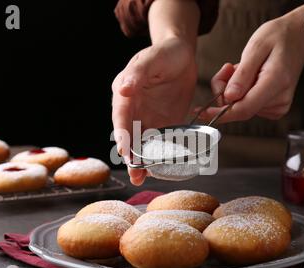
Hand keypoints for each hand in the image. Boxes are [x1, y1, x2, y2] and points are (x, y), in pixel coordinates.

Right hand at [112, 37, 196, 184]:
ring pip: (143, 143)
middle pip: (129, 136)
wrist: (182, 55)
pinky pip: (161, 142)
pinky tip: (161, 169)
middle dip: (131, 156)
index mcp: (125, 94)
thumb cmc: (164, 53)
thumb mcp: (151, 59)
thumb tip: (123, 90)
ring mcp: (148, 118)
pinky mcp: (163, 124)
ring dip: (143, 161)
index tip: (125, 151)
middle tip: (135, 175)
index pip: (121, 117)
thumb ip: (137, 74)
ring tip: (143, 178)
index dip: (122, 135)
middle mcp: (133, 110)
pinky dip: (160, 156)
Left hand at [196, 16, 303, 121]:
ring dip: (232, 90)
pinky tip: (248, 77)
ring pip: (240, 107)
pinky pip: (247, 105)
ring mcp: (278, 106)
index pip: (243, 109)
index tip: (202, 113)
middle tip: (227, 69)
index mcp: (276, 83)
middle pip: (238, 108)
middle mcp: (279, 100)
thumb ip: (242, 74)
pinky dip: (240, 93)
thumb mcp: (255, 47)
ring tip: (242, 68)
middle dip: (224, 92)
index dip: (220, 113)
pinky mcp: (274, 108)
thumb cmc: (277, 38)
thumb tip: (229, 98)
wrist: (298, 38)